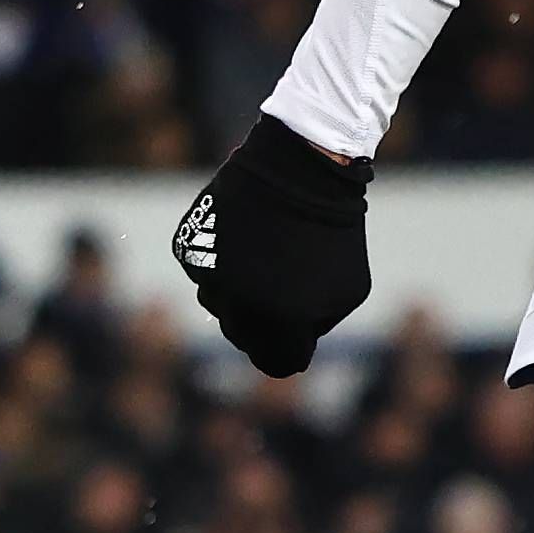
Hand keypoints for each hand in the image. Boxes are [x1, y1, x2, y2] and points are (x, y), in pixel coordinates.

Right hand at [171, 114, 372, 376]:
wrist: (296, 169)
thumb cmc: (332, 235)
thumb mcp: (344, 290)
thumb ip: (313, 326)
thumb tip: (283, 340)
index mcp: (282, 319)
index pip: (277, 363)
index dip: (288, 351)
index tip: (296, 333)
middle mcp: (238, 302)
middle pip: (242, 337)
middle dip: (262, 323)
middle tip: (281, 291)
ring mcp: (209, 274)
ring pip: (219, 305)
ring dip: (238, 293)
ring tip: (264, 257)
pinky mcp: (189, 248)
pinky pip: (203, 274)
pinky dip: (220, 263)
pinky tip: (243, 238)